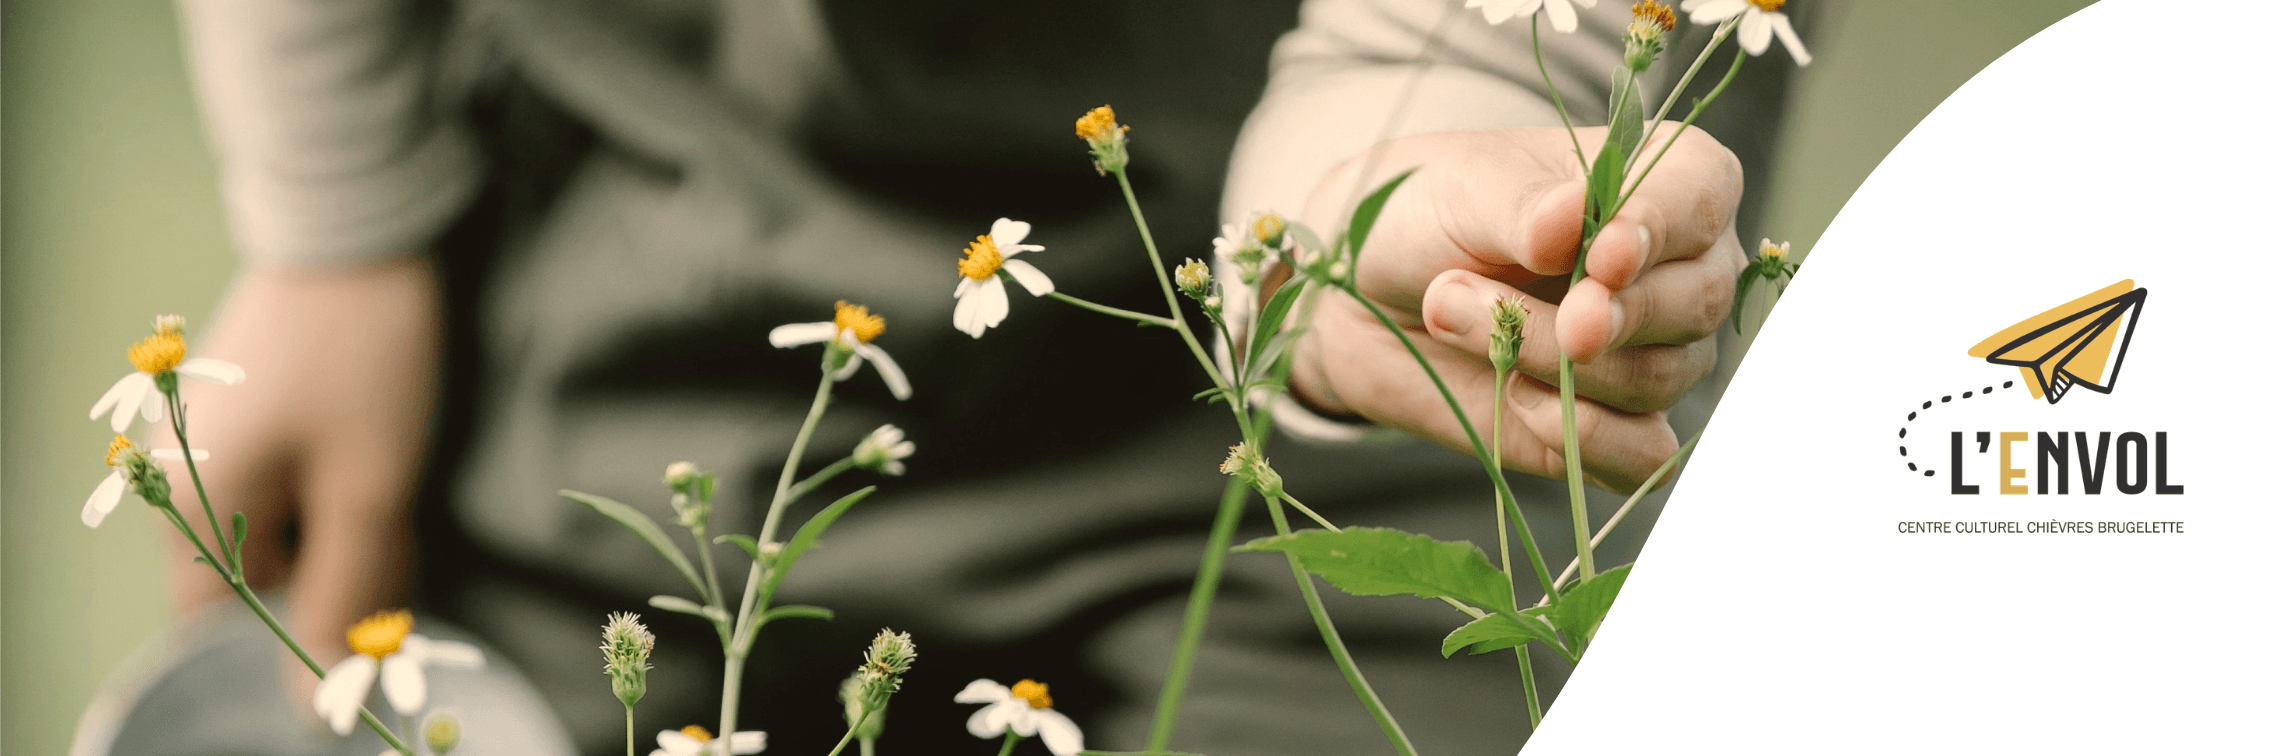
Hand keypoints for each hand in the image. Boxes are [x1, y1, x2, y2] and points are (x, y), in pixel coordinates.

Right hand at [158, 258, 439, 709]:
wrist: (359, 229)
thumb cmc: (362, 361)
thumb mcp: (370, 489)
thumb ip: (343, 596)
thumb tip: (318, 704)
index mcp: (190, 505)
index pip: (223, 622)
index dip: (295, 634)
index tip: (361, 614)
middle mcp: (183, 476)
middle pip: (261, 572)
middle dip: (338, 571)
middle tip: (396, 527)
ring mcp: (216, 440)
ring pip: (287, 525)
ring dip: (349, 526)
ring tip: (394, 478)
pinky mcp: (254, 412)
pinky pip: (295, 480)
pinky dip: (343, 486)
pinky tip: (384, 456)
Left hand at [1287, 124, 1743, 491]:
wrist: (1370, 293)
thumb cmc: (1431, 217)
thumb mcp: (1464, 193)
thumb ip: (1524, 210)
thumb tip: (1569, 216)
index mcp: (1665, 182)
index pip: (1699, 202)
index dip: (1656, 233)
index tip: (1600, 258)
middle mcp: (1680, 270)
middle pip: (1691, 303)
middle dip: (1599, 313)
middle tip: (1491, 297)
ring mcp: (1657, 352)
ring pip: (1658, 379)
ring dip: (1551, 363)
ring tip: (1453, 315)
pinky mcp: (1620, 427)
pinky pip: (1645, 455)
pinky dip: (1584, 436)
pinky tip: (1519, 398)